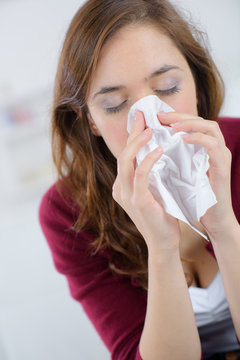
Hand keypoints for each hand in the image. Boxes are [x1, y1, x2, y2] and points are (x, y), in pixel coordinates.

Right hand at [112, 111, 180, 252]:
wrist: (163, 241)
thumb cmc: (161, 216)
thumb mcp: (153, 191)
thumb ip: (149, 175)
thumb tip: (156, 152)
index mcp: (121, 186)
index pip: (124, 156)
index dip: (131, 137)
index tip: (140, 120)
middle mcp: (119, 189)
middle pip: (122, 154)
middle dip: (132, 133)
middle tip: (142, 116)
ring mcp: (125, 195)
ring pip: (126, 161)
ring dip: (138, 143)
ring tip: (150, 130)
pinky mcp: (137, 201)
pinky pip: (140, 174)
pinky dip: (148, 160)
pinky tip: (159, 150)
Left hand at [157, 112, 234, 237]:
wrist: (213, 219)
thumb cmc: (195, 198)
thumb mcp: (180, 174)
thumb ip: (173, 160)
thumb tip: (150, 151)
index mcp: (204, 149)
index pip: (192, 124)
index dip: (174, 118)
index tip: (155, 118)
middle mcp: (215, 148)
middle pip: (200, 120)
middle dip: (179, 116)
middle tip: (160, 116)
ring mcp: (221, 155)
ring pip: (210, 127)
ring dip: (189, 123)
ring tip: (172, 125)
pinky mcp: (223, 166)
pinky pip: (213, 145)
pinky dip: (198, 138)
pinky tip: (183, 138)